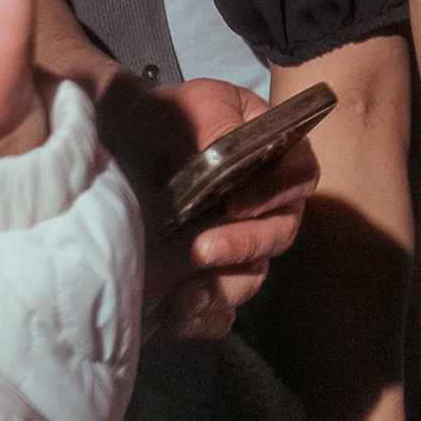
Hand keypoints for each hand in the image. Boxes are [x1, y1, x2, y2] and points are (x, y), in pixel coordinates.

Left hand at [100, 76, 315, 336]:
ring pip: (251, 277)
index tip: (237, 204)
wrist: (120, 145)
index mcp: (271, 156)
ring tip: (185, 294)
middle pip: (280, 233)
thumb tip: (229, 153)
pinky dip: (201, 317)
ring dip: (222, 288)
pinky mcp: (207, 282)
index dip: (278, 192)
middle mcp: (264, 206)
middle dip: (243, 245)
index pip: (300, 175)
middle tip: (201, 250)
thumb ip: (219, 125)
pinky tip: (175, 312)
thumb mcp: (194, 104)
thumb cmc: (165, 118)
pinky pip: (219, 313)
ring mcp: (238, 247)